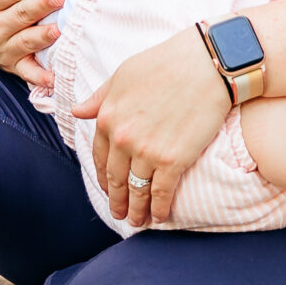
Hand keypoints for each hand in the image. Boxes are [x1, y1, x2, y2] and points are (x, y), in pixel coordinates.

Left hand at [71, 26, 230, 228]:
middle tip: (119, 214)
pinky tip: (160, 217)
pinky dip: (159, 209)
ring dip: (136, 210)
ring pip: (137, 191)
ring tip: (137, 221)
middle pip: (116, 179)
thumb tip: (78, 111)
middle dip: (116, 200)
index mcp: (107, 117)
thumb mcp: (123, 74)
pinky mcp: (173, 161)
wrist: (207, 64)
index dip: (103, 176)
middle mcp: (123, 138)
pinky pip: (161, 193)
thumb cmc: (166, 62)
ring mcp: (147, 152)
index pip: (99, 156)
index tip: (108, 188)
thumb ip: (100, 97)